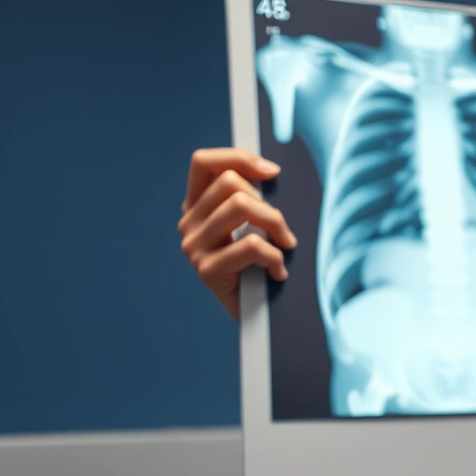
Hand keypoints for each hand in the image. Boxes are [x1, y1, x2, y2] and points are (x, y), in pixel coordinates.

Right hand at [179, 148, 297, 318]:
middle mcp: (188, 224)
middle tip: (282, 228)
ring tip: (286, 245)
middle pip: (230, 182)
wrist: (257, 318)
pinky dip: (275, 256)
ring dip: (276, 224)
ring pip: (241, 206)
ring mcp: (194, 247)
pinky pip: (251, 245)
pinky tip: (279, 271)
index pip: (203, 162)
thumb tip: (270, 171)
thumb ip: (251, 199)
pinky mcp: (207, 270)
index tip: (272, 172)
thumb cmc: (260, 267)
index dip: (238, 157)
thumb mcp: (252, 226)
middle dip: (267, 201)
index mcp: (196, 207)